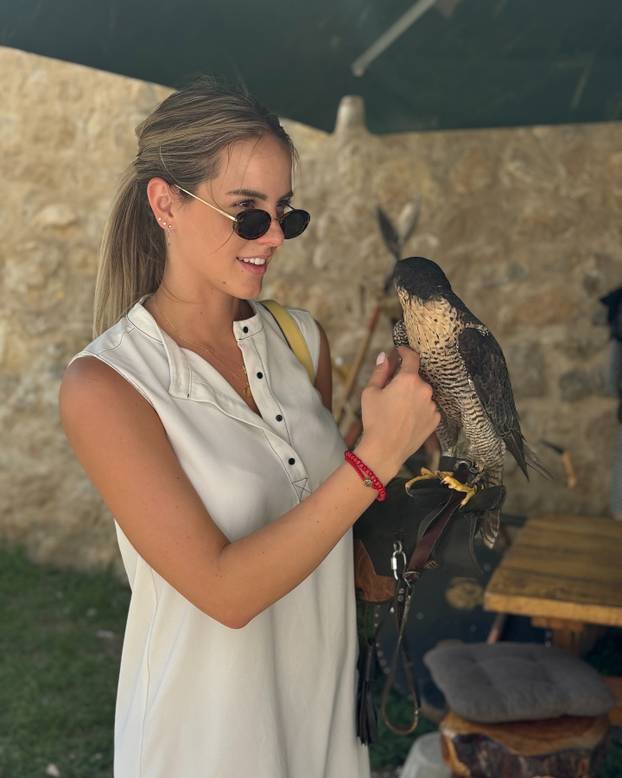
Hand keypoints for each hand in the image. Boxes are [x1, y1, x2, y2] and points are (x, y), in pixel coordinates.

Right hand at [354, 347, 439, 482]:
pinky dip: (419, 409)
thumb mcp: (370, 392)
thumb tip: (384, 356)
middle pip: (416, 378)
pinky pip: (427, 408)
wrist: (385, 449)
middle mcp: (425, 389)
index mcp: (408, 379)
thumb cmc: (375, 420)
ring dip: (412, 396)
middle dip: (404, 381)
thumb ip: (380, 371)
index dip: (405, 351)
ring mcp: (432, 405)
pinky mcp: (435, 419)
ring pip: (422, 394)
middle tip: (391, 391)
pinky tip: (406, 419)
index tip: (400, 351)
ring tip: (398, 410)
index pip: (412, 357)